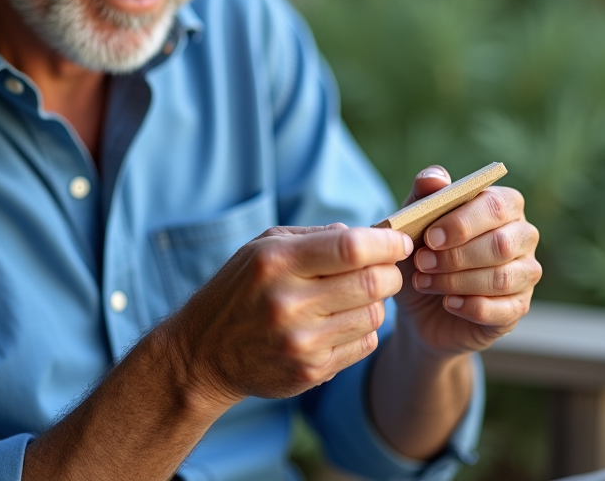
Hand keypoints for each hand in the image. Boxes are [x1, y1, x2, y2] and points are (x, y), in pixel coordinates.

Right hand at [165, 223, 413, 407]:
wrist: (204, 353)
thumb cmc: (240, 289)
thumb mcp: (262, 248)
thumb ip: (315, 237)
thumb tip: (368, 234)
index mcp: (277, 261)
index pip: (351, 247)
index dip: (386, 243)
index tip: (400, 241)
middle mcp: (288, 302)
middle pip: (372, 283)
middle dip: (390, 272)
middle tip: (386, 269)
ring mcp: (301, 341)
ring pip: (373, 315)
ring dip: (376, 302)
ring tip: (357, 296)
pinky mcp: (310, 370)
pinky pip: (363, 345)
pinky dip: (364, 329)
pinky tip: (343, 322)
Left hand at [394, 166, 540, 357]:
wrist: (419, 304)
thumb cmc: (423, 252)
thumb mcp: (414, 222)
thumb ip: (423, 195)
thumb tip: (437, 178)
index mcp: (502, 205)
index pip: (495, 206)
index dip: (463, 223)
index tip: (430, 237)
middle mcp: (521, 235)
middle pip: (502, 244)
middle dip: (456, 256)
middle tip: (422, 262)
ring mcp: (525, 272)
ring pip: (503, 278)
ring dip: (457, 281)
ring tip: (424, 282)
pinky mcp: (519, 306)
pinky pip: (505, 309)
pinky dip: (471, 307)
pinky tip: (448, 302)